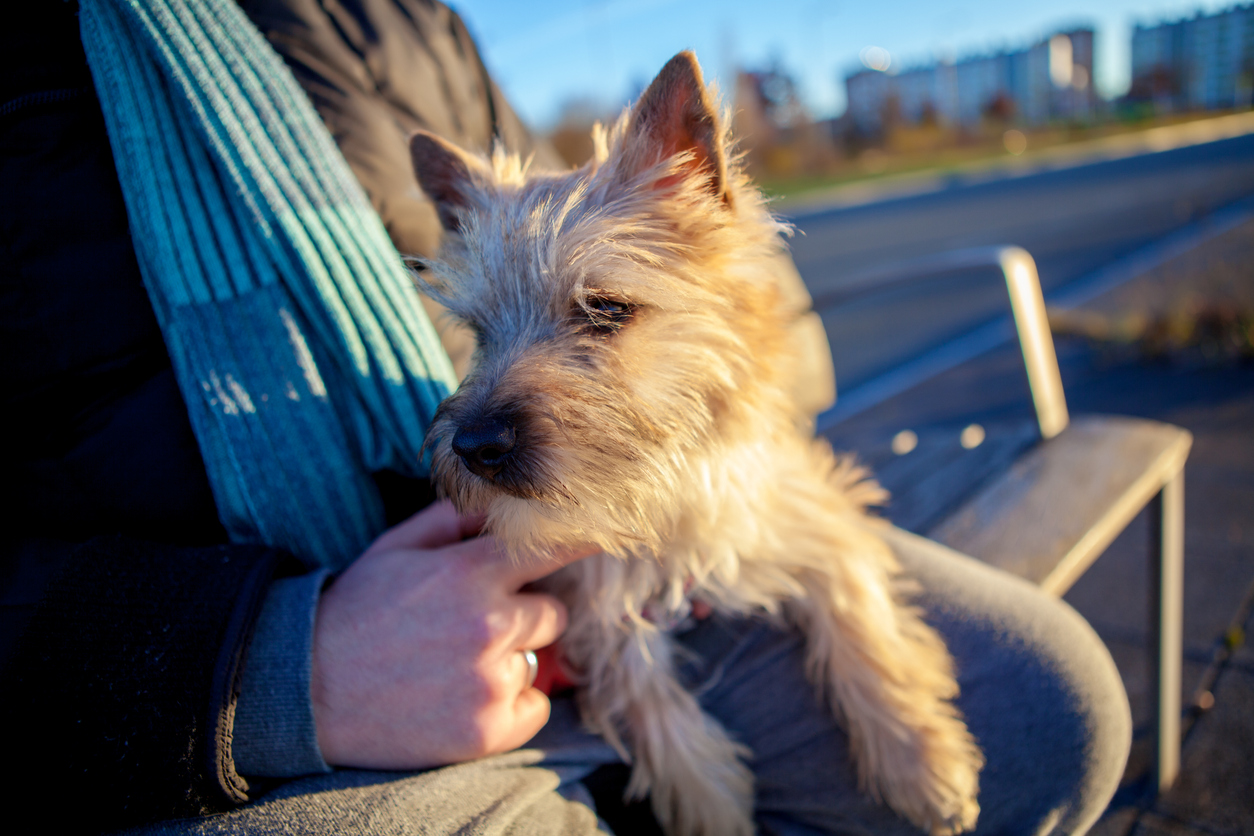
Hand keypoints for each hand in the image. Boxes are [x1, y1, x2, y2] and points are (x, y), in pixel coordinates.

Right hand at [311, 500, 593, 768]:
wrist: (306, 689)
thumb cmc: (354, 611)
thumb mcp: (396, 547)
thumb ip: (454, 519)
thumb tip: (500, 498)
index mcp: (469, 573)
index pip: (556, 547)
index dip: (585, 540)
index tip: (617, 532)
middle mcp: (490, 624)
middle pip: (552, 613)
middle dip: (524, 615)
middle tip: (474, 625)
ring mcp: (490, 680)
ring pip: (539, 660)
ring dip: (512, 660)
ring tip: (457, 664)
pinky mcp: (487, 729)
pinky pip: (534, 707)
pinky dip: (512, 705)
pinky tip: (466, 696)